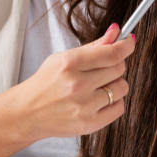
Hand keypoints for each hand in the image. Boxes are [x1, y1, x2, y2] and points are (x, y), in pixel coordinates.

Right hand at [12, 23, 134, 140]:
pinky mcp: (89, 124)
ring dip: (114, 84)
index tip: (129, 42)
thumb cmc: (46, 83)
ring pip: (121, 88)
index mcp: (70, 63)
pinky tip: (99, 100)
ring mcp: (84, 106)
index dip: (126, 46)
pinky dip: (114, 102)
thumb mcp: (64, 58)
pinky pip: (119, 108)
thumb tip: (117, 32)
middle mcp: (77, 85)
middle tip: (103, 68)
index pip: (111, 53)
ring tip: (98, 86)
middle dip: (116, 64)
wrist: (28, 112)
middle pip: (118, 68)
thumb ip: (93, 46)